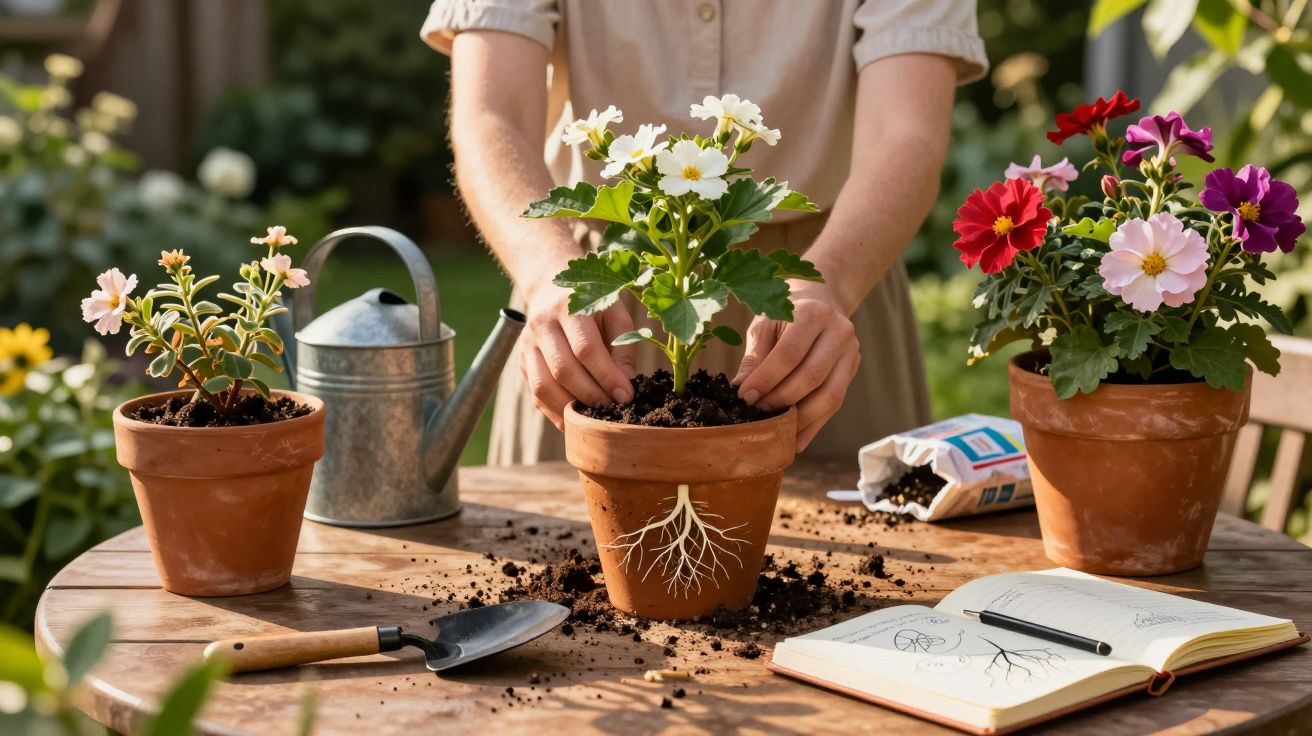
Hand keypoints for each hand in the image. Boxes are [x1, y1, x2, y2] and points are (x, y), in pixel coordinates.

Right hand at [520, 283, 636, 429]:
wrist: (550, 288)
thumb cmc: (592, 303)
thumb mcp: (615, 312)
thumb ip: (624, 346)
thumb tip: (626, 385)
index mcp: (568, 307)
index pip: (585, 348)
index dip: (607, 376)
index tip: (626, 396)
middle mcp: (542, 325)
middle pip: (563, 370)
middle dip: (591, 395)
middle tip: (613, 411)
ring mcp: (527, 345)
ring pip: (543, 386)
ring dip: (571, 408)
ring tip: (594, 418)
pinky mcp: (522, 362)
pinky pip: (535, 394)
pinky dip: (555, 412)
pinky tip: (575, 421)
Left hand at [733, 282, 859, 452]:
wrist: (820, 300)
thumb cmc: (784, 313)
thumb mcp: (765, 324)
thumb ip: (755, 357)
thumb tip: (738, 391)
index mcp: (814, 313)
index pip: (789, 354)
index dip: (766, 380)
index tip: (744, 397)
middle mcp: (840, 332)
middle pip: (811, 377)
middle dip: (781, 400)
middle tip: (756, 414)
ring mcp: (852, 353)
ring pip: (829, 396)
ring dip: (800, 419)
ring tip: (774, 431)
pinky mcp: (853, 371)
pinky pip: (835, 405)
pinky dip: (814, 426)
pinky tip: (794, 440)